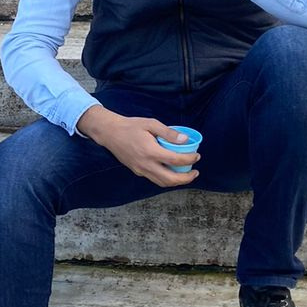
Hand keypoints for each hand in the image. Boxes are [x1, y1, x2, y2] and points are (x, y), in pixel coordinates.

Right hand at [77, 105, 198, 187]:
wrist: (110, 133)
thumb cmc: (131, 126)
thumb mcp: (151, 124)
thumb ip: (168, 133)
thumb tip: (185, 140)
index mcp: (150, 151)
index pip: (175, 160)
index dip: (189, 160)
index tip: (197, 156)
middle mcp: (146, 164)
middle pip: (170, 179)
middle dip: (186, 178)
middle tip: (195, 172)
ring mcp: (140, 170)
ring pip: (162, 183)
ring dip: (176, 182)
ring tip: (186, 175)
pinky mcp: (137, 171)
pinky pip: (154, 179)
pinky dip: (166, 179)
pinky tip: (171, 171)